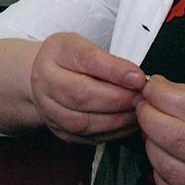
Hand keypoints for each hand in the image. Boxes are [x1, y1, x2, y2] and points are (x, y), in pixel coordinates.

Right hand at [30, 32, 146, 143]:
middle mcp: (46, 86)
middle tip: (141, 96)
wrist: (43, 79)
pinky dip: (113, 132)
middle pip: (82, 97)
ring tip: (137, 110)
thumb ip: (108, 60)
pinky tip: (127, 123)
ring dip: (117, 119)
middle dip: (118, 99)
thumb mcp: (83, 46)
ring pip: (85, 122)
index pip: (86, 61)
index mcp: (53, 56)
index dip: (114, 71)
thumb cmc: (66, 60)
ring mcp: (51, 113)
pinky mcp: (62, 132)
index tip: (138, 77)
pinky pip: (89, 138)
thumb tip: (135, 76)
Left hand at [136, 75, 184, 184]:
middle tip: (145, 106)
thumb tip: (161, 88)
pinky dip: (158, 171)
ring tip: (155, 132)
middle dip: (148, 116)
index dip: (162, 94)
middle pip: (173, 136)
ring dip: (150, 143)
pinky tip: (165, 159)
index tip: (152, 86)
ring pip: (165, 165)